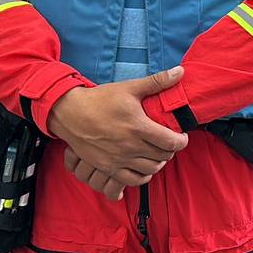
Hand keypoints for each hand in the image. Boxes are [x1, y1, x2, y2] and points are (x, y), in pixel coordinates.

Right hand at [48, 66, 188, 198]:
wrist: (70, 113)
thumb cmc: (101, 99)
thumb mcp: (130, 87)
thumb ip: (157, 81)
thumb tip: (181, 71)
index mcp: (139, 127)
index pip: (171, 142)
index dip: (182, 141)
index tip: (182, 136)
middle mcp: (130, 146)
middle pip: (162, 157)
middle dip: (171, 150)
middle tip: (169, 142)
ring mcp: (118, 159)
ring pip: (149, 170)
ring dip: (158, 163)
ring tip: (158, 153)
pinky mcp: (107, 167)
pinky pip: (131, 180)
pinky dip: (142, 176)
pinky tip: (144, 167)